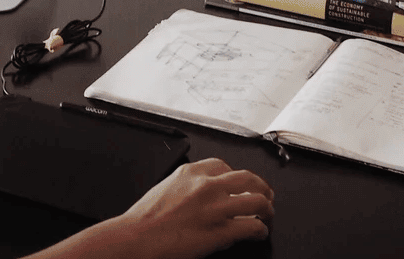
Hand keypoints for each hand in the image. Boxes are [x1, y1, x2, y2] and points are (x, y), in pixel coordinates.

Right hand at [119, 158, 272, 258]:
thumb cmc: (144, 220)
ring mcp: (216, 208)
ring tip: (267, 216)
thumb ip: (185, 187)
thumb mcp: (164, 190)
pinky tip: (259, 234)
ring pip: (258, 201)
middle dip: (261, 188)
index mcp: (190, 173)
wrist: (136, 238)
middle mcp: (206, 186)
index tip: (240, 184)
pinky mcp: (221, 231)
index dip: (237, 176)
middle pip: (248, 178)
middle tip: (265, 196)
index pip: (224, 166)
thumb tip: (199, 196)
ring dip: (267, 209)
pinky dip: (261, 231)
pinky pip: (253, 227)